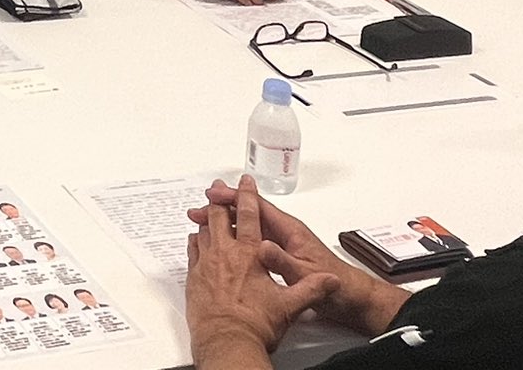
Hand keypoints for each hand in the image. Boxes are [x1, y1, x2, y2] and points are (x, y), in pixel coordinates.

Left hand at [185, 175, 336, 365]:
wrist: (228, 340)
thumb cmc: (255, 324)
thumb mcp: (290, 306)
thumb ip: (311, 289)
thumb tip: (330, 281)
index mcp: (249, 254)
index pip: (250, 216)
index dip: (247, 196)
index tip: (245, 182)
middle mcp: (225, 253)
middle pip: (219, 217)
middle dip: (220, 200)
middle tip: (217, 189)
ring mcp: (207, 264)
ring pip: (204, 231)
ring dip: (207, 219)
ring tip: (208, 211)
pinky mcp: (194, 277)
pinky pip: (192, 251)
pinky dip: (195, 241)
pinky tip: (196, 239)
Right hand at [190, 178, 408, 339]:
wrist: (353, 300)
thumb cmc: (337, 286)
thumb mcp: (306, 274)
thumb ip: (283, 261)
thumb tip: (262, 247)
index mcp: (290, 231)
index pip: (258, 208)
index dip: (235, 200)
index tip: (214, 194)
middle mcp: (284, 234)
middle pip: (248, 215)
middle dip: (223, 209)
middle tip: (200, 207)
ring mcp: (281, 245)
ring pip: (247, 229)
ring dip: (225, 224)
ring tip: (203, 223)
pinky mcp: (279, 258)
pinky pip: (250, 242)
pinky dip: (233, 239)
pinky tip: (222, 245)